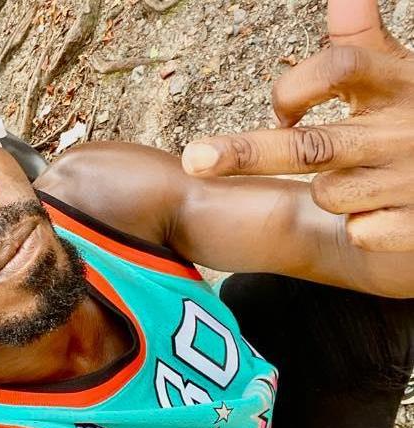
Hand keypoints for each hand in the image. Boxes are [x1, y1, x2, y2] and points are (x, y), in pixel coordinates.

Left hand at [181, 0, 413, 251]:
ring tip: (357, 178)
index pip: (337, 69)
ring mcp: (408, 180)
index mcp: (397, 84)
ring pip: (327, 193)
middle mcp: (400, 132)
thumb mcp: (400, 74)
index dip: (295, 87)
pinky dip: (358, 225)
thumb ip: (362, 39)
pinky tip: (379, 210)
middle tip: (194, 158)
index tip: (281, 111)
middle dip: (245, 153)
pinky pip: (358, 230)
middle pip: (311, 145)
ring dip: (328, 190)